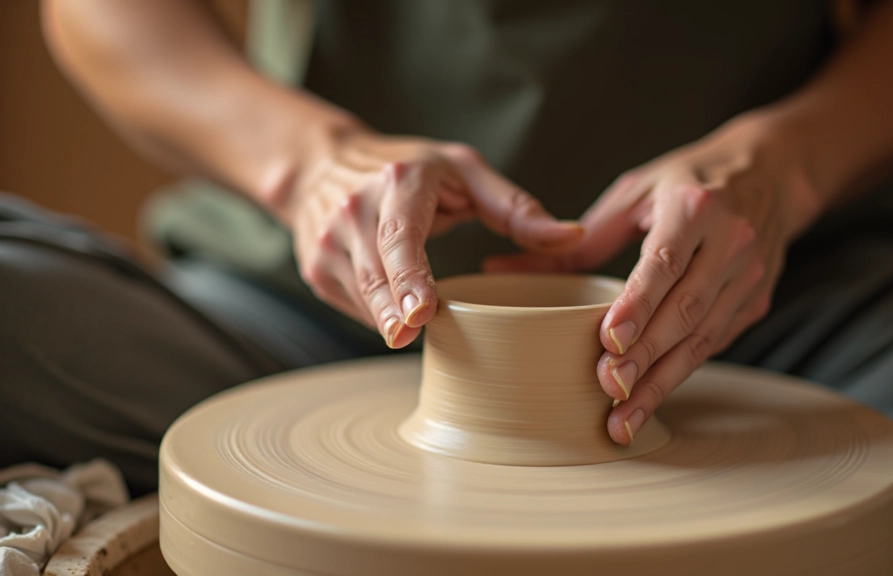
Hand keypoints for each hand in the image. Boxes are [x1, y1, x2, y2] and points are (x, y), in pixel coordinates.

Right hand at [286, 128, 583, 347]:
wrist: (324, 165)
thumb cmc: (410, 169)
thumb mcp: (467, 173)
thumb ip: (518, 208)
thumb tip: (573, 237)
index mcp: (399, 181)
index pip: (401, 235)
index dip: (410, 276)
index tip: (422, 311)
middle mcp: (354, 209)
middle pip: (377, 275)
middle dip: (394, 312)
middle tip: (412, 337)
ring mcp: (327, 240)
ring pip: (362, 295)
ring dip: (389, 319)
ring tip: (410, 332)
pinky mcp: (316, 267)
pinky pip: (352, 305)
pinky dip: (378, 316)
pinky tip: (395, 315)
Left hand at [485, 112, 822, 443]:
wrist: (770, 172)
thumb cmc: (686, 181)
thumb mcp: (634, 194)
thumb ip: (578, 241)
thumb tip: (502, 270)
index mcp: (694, 207)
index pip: (665, 263)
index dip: (638, 305)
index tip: (610, 342)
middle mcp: (730, 242)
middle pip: (685, 311)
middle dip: (647, 357)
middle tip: (609, 390)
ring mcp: (749, 275)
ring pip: (703, 338)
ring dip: (663, 381)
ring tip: (625, 418)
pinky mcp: (756, 300)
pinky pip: (715, 343)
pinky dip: (681, 372)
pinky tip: (650, 396)